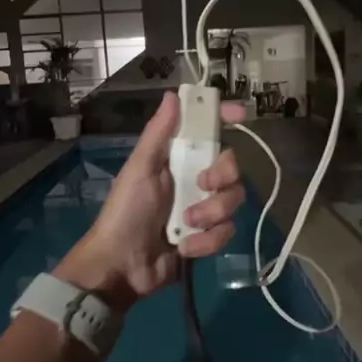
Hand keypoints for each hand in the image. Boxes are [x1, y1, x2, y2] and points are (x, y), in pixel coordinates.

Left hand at [54, 91, 245, 312]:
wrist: (122, 266)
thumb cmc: (125, 212)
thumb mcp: (139, 168)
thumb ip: (159, 134)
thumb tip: (174, 95)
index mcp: (177, 159)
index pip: (207, 132)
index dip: (224, 119)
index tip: (240, 115)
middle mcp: (194, 180)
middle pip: (232, 167)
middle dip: (222, 176)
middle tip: (202, 183)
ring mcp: (203, 210)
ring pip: (233, 200)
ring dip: (211, 213)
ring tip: (185, 225)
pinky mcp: (208, 238)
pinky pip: (226, 232)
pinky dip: (206, 241)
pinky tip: (184, 248)